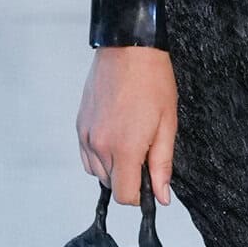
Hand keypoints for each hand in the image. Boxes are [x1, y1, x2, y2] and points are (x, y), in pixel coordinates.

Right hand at [77, 45, 177, 205]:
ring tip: (131, 141)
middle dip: (129, 178)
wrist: (128, 50)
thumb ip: (162, 165)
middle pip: (111, 185)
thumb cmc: (152, 81)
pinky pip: (87, 156)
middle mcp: (99, 146)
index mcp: (124, 148)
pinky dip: (100, 156)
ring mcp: (86, 136)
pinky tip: (116, 138)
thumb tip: (160, 196)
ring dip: (114, 167)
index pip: (125, 196)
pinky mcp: (80, 126)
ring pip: (97, 172)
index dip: (140, 195)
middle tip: (145, 152)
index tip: (150, 181)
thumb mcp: (167, 125)